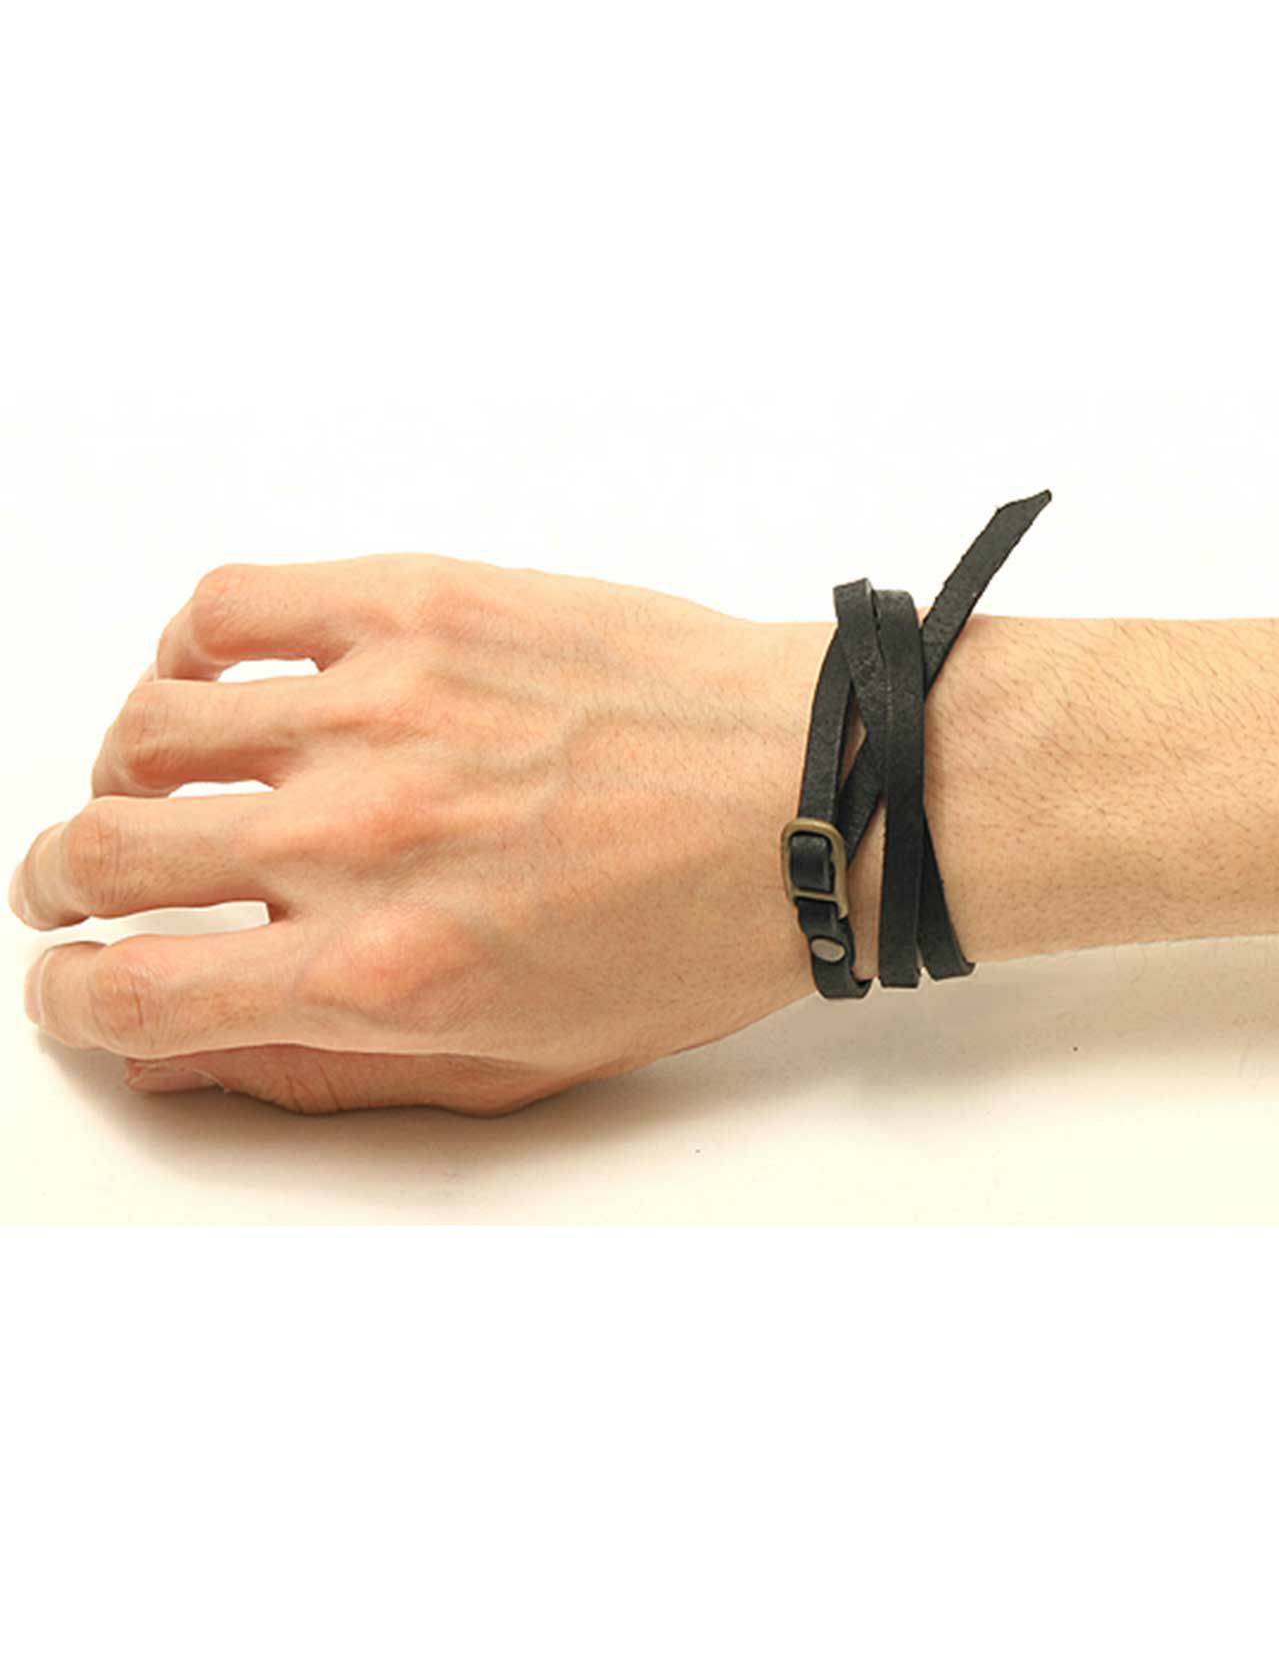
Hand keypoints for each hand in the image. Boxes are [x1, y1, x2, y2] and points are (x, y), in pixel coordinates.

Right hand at [11, 557, 837, 1113]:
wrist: (807, 795)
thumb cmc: (691, 935)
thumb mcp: (519, 1063)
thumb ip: (332, 1071)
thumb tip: (185, 1058)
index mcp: (384, 972)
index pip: (137, 994)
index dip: (72, 1003)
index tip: (76, 990)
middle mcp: (362, 837)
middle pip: (108, 852)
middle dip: (59, 885)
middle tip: (76, 887)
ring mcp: (383, 706)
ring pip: (151, 728)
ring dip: (122, 774)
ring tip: (155, 788)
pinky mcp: (420, 604)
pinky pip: (235, 607)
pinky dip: (191, 649)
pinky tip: (216, 681)